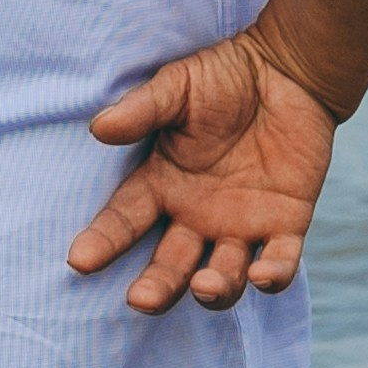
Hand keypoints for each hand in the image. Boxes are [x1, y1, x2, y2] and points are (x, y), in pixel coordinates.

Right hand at [67, 36, 339, 313]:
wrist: (287, 68)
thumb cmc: (224, 75)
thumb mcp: (177, 87)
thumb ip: (142, 111)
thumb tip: (99, 128)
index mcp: (163, 184)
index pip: (125, 220)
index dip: (103, 241)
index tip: (80, 260)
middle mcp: (196, 216)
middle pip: (170, 266)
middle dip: (156, 287)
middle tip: (141, 299)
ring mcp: (240, 225)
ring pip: (223, 275)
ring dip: (213, 289)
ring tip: (204, 285)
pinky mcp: (285, 224)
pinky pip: (279, 261)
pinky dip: (272, 275)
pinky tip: (264, 276)